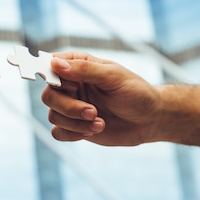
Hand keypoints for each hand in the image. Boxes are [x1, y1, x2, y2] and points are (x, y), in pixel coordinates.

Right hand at [41, 52, 161, 145]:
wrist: (150, 119)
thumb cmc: (135, 92)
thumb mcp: (113, 76)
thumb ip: (85, 69)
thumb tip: (56, 64)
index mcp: (78, 66)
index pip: (51, 67)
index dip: (54, 78)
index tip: (72, 87)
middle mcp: (71, 86)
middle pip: (49, 96)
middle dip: (69, 107)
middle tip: (92, 112)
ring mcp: (71, 107)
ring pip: (53, 116)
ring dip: (76, 123)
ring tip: (100, 123)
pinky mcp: (74, 127)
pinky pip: (58, 133)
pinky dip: (73, 134)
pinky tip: (94, 130)